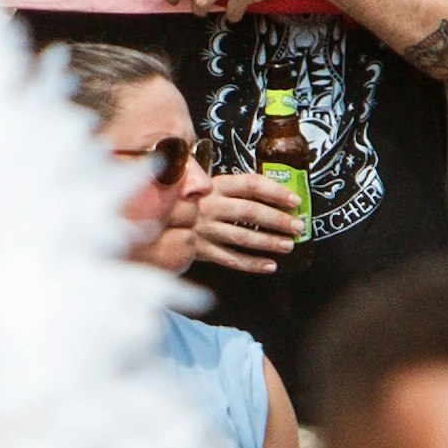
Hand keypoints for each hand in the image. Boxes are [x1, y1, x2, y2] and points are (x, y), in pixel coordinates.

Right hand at [172, 164, 301, 276]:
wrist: (150, 218)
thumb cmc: (183, 198)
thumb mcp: (200, 181)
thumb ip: (228, 184)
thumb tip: (270, 186)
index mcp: (214, 186)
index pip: (250, 185)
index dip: (275, 191)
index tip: (294, 199)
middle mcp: (210, 207)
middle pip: (250, 212)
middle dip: (277, 220)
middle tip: (298, 225)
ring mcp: (204, 230)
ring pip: (242, 237)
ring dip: (268, 242)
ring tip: (288, 245)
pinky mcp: (201, 251)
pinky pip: (230, 259)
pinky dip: (251, 264)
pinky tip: (270, 266)